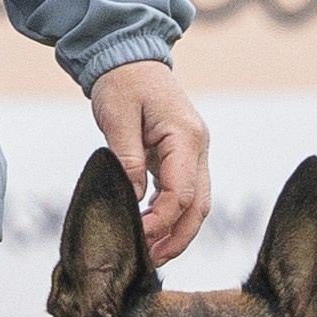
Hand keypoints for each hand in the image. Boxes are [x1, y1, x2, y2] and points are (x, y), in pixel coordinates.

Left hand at [89, 60, 209, 264]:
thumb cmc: (122, 82)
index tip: (138, 237)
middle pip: (199, 205)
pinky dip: (171, 214)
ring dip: (177, 230)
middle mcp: (198, 147)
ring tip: (151, 253)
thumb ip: (126, 159)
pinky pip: (184, 192)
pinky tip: (151, 228)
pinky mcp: (183, 155)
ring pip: (197, 202)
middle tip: (152, 261)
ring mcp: (194, 152)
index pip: (181, 192)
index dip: (161, 221)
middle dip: (179, 237)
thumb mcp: (117, 118)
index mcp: (186, 136)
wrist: (129, 56)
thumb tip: (132, 200)